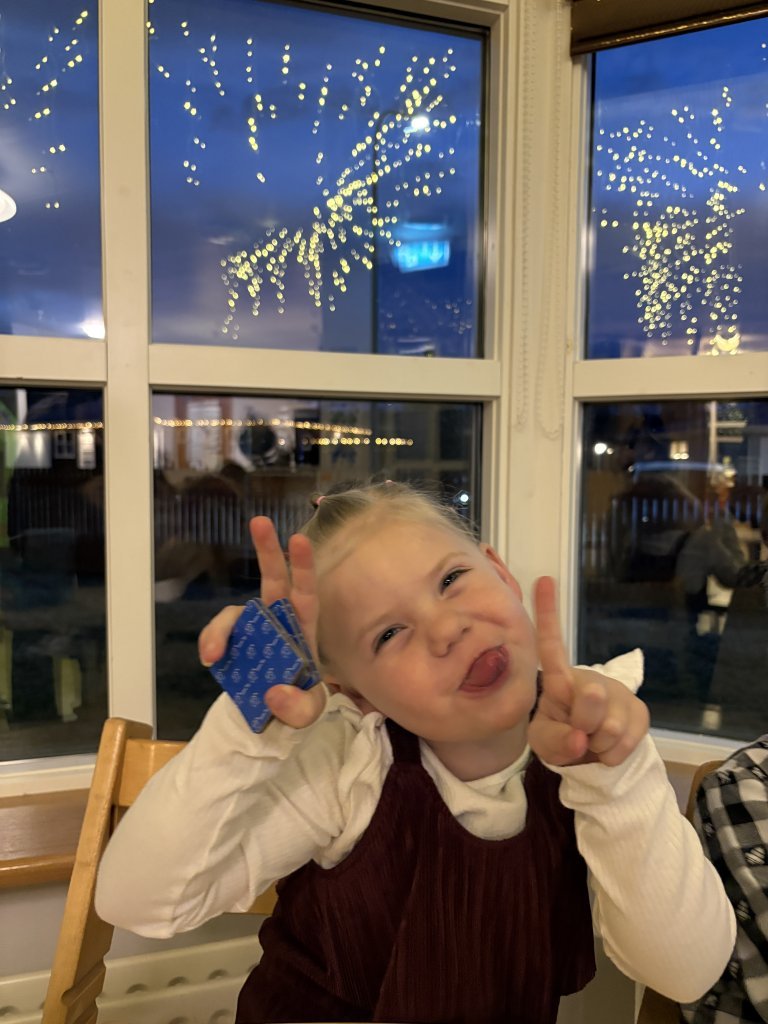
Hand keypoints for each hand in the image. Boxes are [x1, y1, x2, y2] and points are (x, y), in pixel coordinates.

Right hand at [198, 516, 324, 729]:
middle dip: (267, 550)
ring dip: (221, 628)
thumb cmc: (296, 704)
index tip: (299, 538)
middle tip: (259, 521)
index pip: (306, 593)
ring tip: (213, 655)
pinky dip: (210, 644)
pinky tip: (211, 660)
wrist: (268, 718)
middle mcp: (277, 622)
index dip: (303, 567)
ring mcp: (251, 631)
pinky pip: (218, 637)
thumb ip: (297, 707)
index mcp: (303, 629)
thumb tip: (274, 692)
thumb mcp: (306, 713)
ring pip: (235, 614)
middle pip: (272, 580)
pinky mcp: (231, 644)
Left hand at [527, 576, 648, 766]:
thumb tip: (582, 737)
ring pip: (610, 728)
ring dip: (598, 745)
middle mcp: (588, 678)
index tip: (544, 579)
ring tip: (592, 739)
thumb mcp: (545, 743)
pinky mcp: (639, 711)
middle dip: (583, 725)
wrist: (594, 752)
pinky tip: (608, 745)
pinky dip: (613, 754)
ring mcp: (616, 693)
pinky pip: (627, 742)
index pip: (551, 645)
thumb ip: (555, 741)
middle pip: (589, 699)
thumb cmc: (562, 736)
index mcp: (558, 679)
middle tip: (578, 732)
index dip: (548, 614)